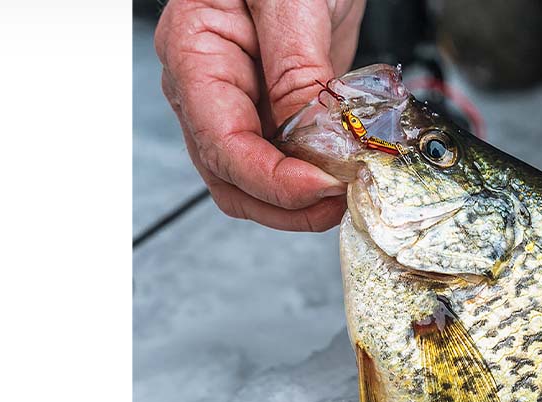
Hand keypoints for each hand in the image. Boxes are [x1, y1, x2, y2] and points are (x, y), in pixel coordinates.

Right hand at [155, 0, 364, 230]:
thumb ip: (296, 70)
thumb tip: (312, 139)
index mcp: (195, 55)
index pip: (223, 146)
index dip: (274, 180)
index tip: (325, 187)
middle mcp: (207, 88)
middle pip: (232, 178)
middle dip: (285, 205)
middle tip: (342, 203)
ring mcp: (239, 101)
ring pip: (255, 181)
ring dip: (299, 203)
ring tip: (347, 195)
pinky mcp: (273, 106)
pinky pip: (284, 159)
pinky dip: (313, 177)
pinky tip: (345, 174)